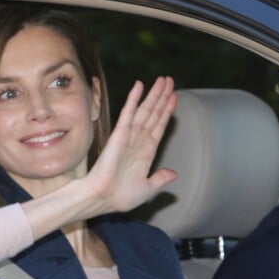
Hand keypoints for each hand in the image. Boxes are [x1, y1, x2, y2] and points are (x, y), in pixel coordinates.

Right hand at [87, 76, 177, 212]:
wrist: (104, 199)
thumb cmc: (121, 197)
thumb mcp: (147, 188)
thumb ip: (160, 179)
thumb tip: (173, 173)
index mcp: (146, 152)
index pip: (159, 126)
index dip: (167, 111)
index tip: (174, 97)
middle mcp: (139, 140)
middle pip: (153, 114)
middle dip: (162, 97)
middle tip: (169, 80)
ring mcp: (129, 136)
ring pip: (144, 110)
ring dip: (154, 94)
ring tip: (163, 79)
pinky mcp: (119, 134)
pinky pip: (128, 113)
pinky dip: (134, 99)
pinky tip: (139, 85)